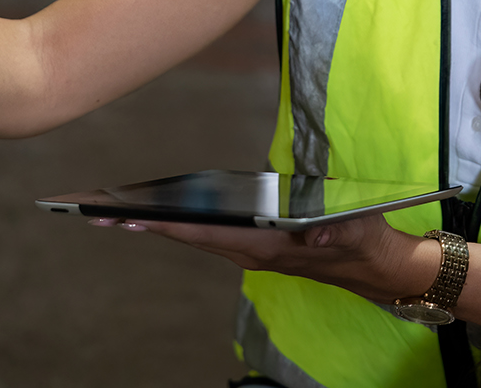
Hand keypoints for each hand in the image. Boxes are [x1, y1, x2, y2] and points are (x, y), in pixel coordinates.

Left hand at [91, 214, 441, 302]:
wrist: (383, 269)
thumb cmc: (368, 243)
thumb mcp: (357, 231)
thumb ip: (334, 228)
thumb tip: (311, 225)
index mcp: (266, 246)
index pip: (205, 231)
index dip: (165, 222)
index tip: (128, 217)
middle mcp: (252, 251)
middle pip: (188, 234)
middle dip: (144, 223)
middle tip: (97, 212)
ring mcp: (253, 250)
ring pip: (195, 235)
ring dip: (157, 224)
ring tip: (115, 212)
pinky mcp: (258, 245)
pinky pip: (210, 233)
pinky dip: (181, 223)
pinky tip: (161, 214)